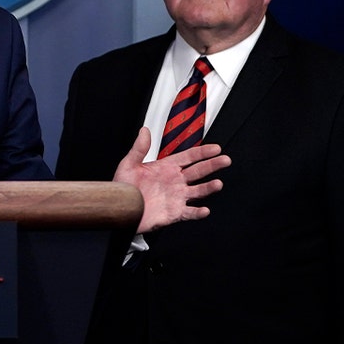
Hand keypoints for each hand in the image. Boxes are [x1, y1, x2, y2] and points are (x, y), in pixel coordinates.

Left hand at [113, 127, 231, 233]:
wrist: (119, 207)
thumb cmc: (123, 187)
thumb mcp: (129, 164)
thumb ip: (139, 148)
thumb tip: (144, 131)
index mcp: (166, 168)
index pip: (189, 157)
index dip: (202, 152)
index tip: (216, 148)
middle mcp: (174, 181)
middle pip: (198, 171)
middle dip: (212, 165)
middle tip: (225, 160)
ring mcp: (176, 197)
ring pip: (198, 191)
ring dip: (208, 188)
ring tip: (217, 184)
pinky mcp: (174, 212)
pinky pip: (189, 213)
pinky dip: (198, 212)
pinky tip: (204, 210)